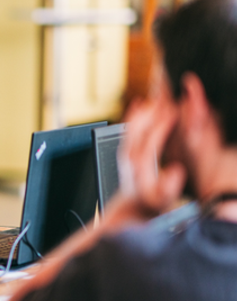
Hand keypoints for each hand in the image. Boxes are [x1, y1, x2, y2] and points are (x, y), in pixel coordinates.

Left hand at [112, 98, 185, 221]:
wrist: (133, 206)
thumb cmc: (150, 202)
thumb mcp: (162, 199)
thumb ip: (168, 187)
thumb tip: (176, 171)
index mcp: (141, 164)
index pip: (150, 139)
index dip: (161, 126)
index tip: (172, 113)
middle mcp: (130, 155)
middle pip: (140, 128)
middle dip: (153, 112)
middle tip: (165, 96)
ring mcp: (125, 151)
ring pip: (132, 125)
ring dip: (144, 109)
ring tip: (156, 95)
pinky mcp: (124, 149)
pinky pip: (127, 127)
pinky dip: (133, 114)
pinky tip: (138, 102)